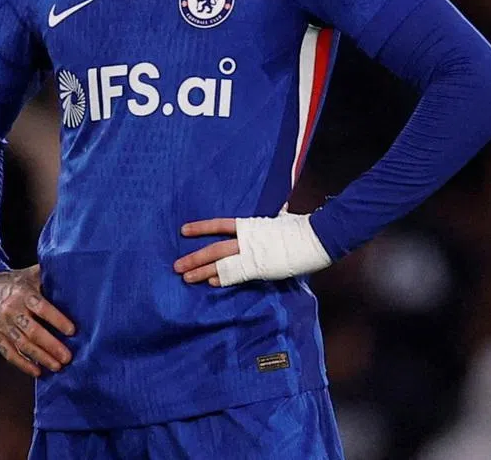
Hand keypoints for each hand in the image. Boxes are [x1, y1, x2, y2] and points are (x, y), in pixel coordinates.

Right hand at [0, 265, 75, 378]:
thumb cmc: (14, 283)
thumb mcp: (30, 275)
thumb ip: (48, 277)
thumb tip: (73, 276)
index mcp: (23, 293)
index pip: (42, 307)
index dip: (57, 319)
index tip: (72, 331)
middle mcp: (11, 309)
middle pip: (33, 331)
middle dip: (52, 345)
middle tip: (67, 357)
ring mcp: (2, 324)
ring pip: (23, 344)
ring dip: (41, 357)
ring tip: (57, 366)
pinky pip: (9, 353)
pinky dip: (23, 364)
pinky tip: (37, 371)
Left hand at [174, 214, 330, 286]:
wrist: (313, 238)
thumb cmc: (299, 227)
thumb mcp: (281, 218)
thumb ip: (275, 215)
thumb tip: (282, 207)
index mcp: (248, 225)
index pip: (218, 225)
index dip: (200, 228)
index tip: (183, 230)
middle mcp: (245, 239)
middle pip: (213, 248)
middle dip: (194, 257)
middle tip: (176, 265)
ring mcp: (251, 254)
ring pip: (220, 263)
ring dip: (201, 271)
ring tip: (186, 277)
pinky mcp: (259, 269)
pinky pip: (236, 275)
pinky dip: (222, 278)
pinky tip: (209, 282)